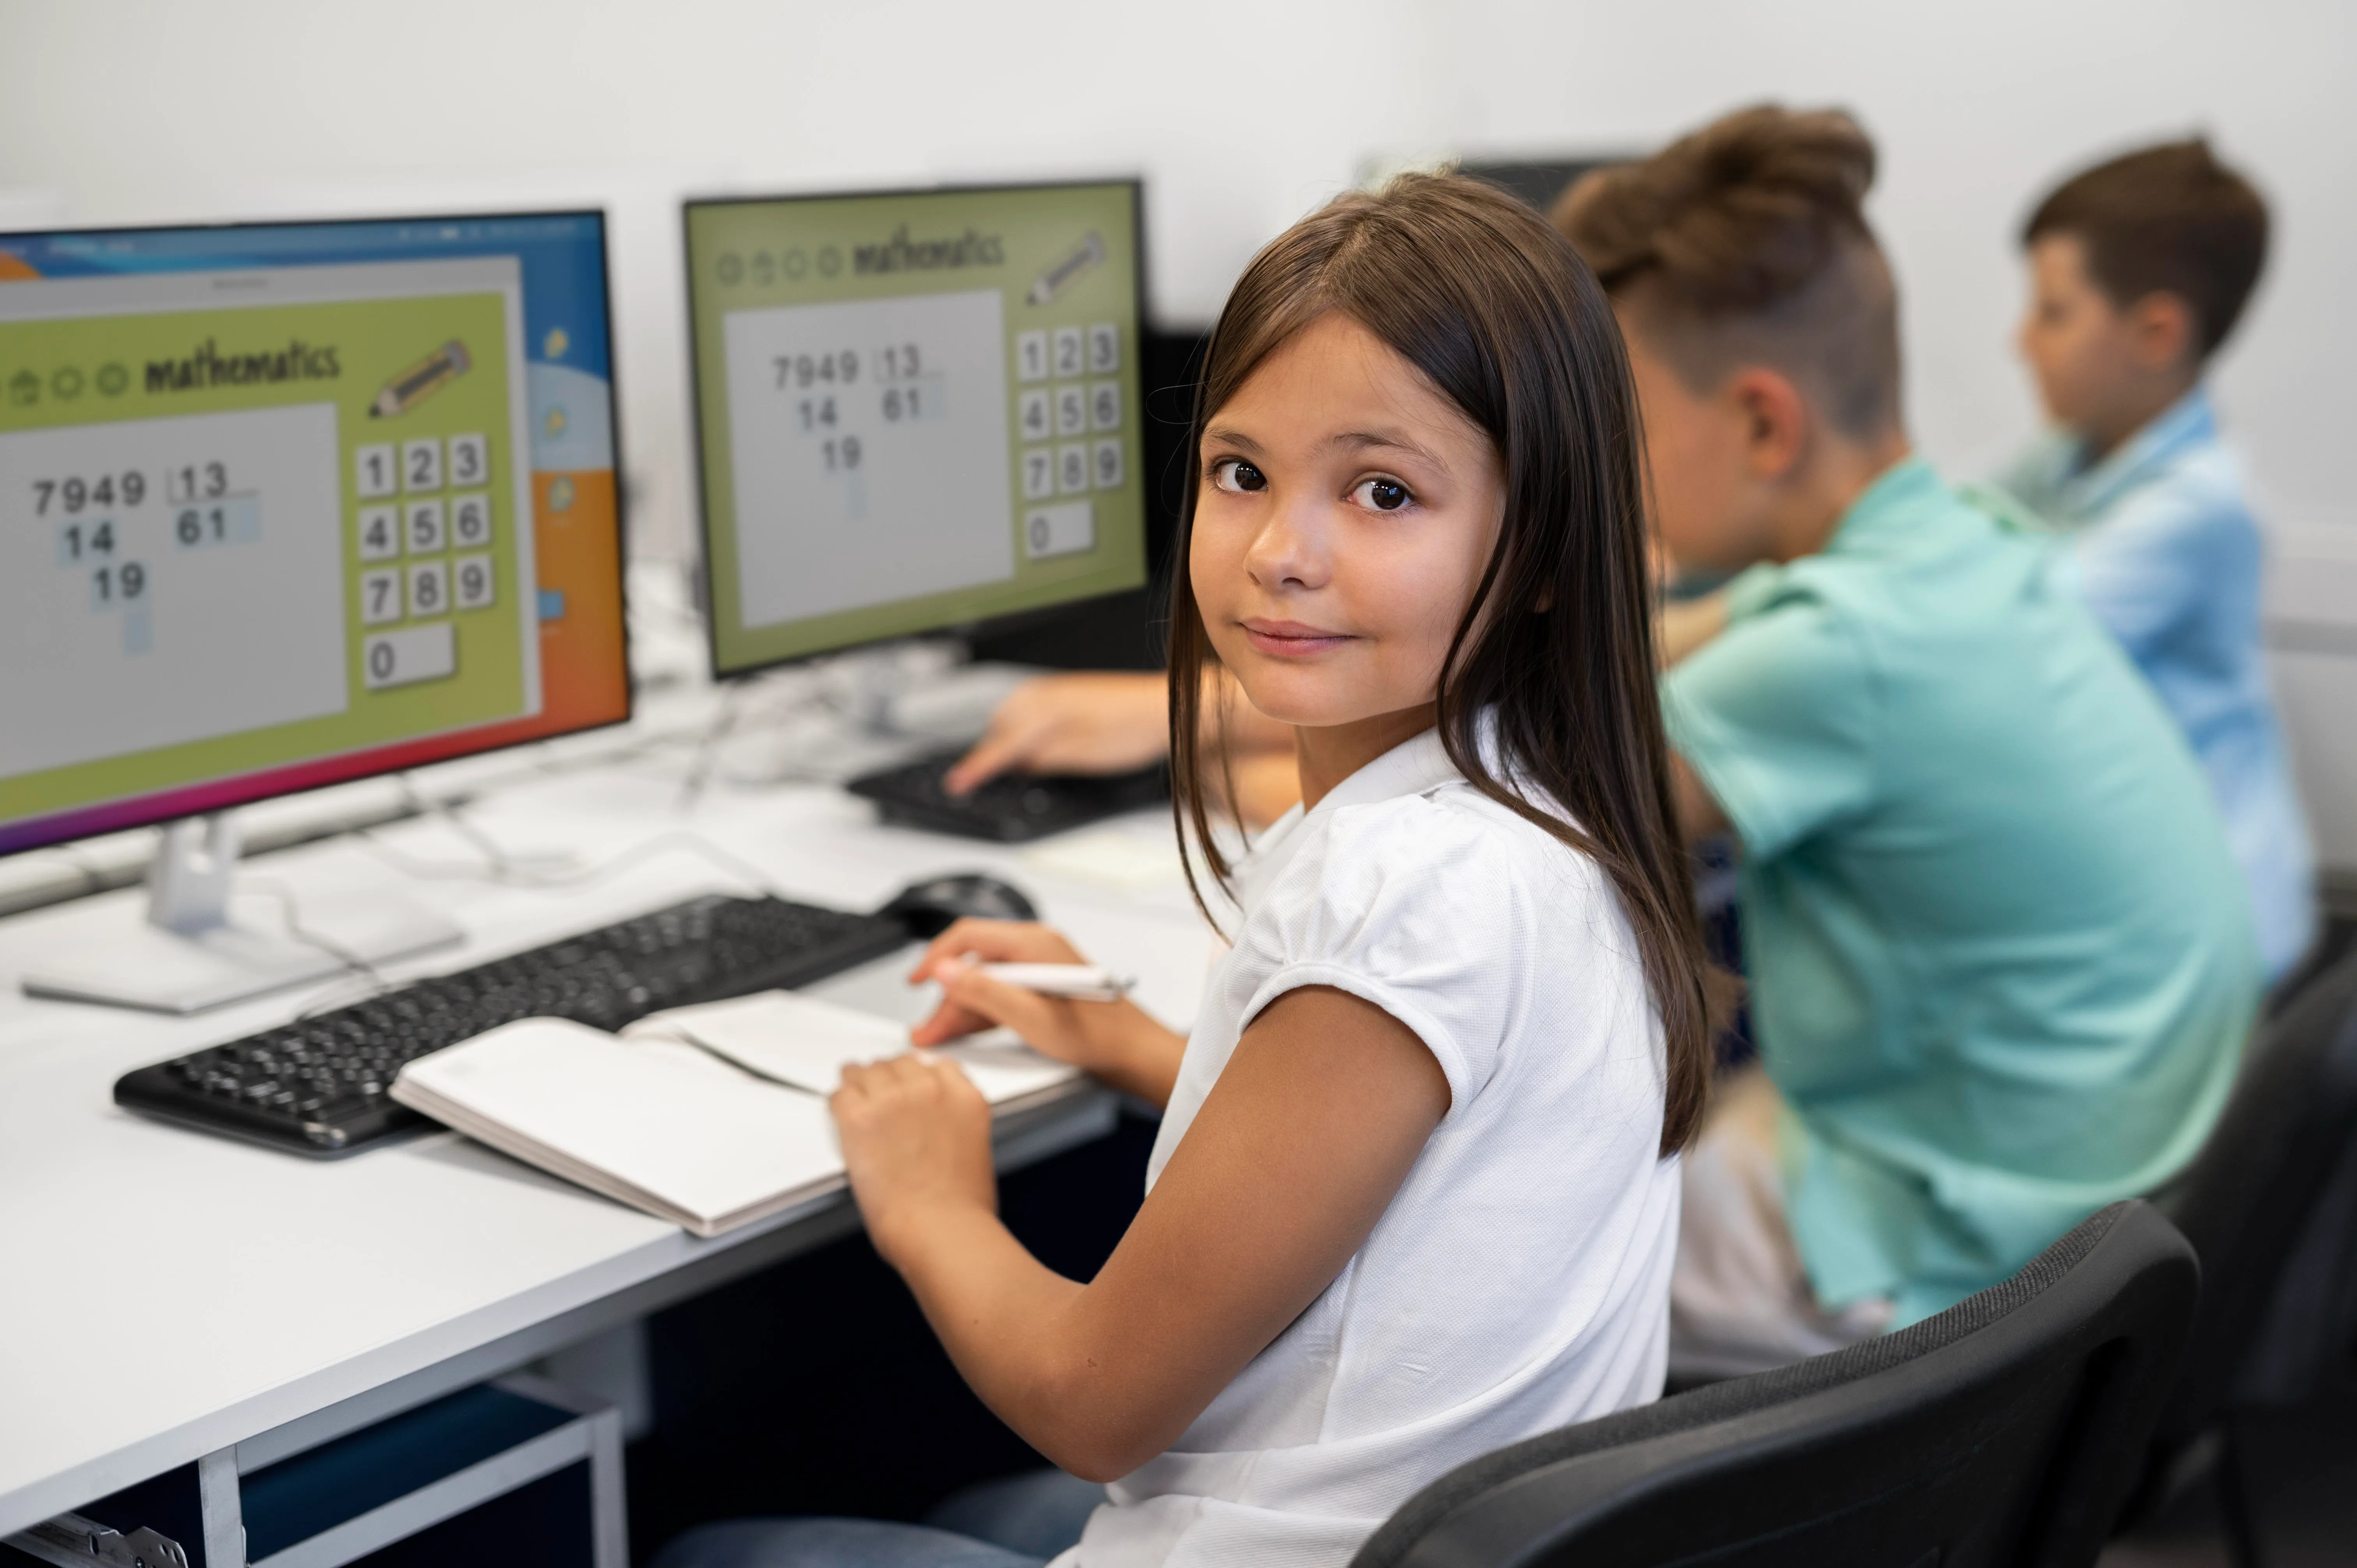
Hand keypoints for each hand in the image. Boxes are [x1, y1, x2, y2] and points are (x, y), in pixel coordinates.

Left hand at [832, 1054, 994, 1265]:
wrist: (940, 1228)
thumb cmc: (961, 1209)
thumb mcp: (977, 1152)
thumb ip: (957, 1127)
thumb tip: (941, 1134)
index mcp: (963, 1099)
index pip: (939, 1066)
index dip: (919, 1075)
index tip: (910, 1083)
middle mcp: (929, 1090)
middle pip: (899, 1064)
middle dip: (887, 1076)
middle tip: (877, 1087)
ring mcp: (892, 1100)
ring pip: (866, 1072)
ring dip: (859, 1081)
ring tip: (851, 1088)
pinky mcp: (859, 1118)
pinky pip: (840, 1095)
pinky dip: (838, 1102)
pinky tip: (838, 1109)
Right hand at [908, 919, 1185, 1107]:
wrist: (1133, 1053)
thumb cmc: (1097, 1036)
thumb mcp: (1030, 1017)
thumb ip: (985, 990)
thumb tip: (945, 970)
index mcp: (1034, 944)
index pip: (969, 936)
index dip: (936, 957)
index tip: (915, 980)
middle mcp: (1036, 949)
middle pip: (975, 965)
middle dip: (947, 998)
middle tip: (928, 1030)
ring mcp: (1039, 969)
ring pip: (986, 983)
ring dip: (961, 1010)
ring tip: (939, 1037)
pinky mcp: (1043, 989)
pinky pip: (1003, 995)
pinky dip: (982, 1014)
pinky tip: (965, 1033)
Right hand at [944, 672, 1169, 793]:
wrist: (1163, 708)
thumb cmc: (1130, 729)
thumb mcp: (1081, 755)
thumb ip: (1041, 758)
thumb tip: (1015, 764)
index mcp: (1041, 709)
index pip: (998, 744)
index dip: (975, 768)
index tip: (955, 784)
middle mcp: (1040, 694)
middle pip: (997, 730)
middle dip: (991, 754)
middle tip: (985, 780)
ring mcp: (1050, 690)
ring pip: (1010, 720)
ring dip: (1006, 741)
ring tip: (1016, 764)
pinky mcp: (1060, 693)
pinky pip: (1026, 712)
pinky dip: (1022, 730)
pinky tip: (1035, 742)